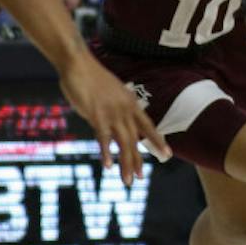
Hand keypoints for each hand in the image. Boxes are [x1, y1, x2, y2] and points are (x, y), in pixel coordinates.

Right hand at [58, 53, 169, 184]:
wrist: (78, 63)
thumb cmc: (91, 77)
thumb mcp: (110, 92)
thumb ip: (114, 108)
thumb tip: (112, 122)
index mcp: (130, 103)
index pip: (148, 125)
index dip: (158, 140)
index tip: (167, 154)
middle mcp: (125, 109)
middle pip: (135, 139)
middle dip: (138, 160)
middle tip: (140, 177)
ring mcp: (112, 113)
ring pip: (124, 143)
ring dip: (126, 163)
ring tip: (128, 180)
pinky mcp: (97, 115)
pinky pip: (104, 138)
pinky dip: (107, 153)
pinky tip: (108, 165)